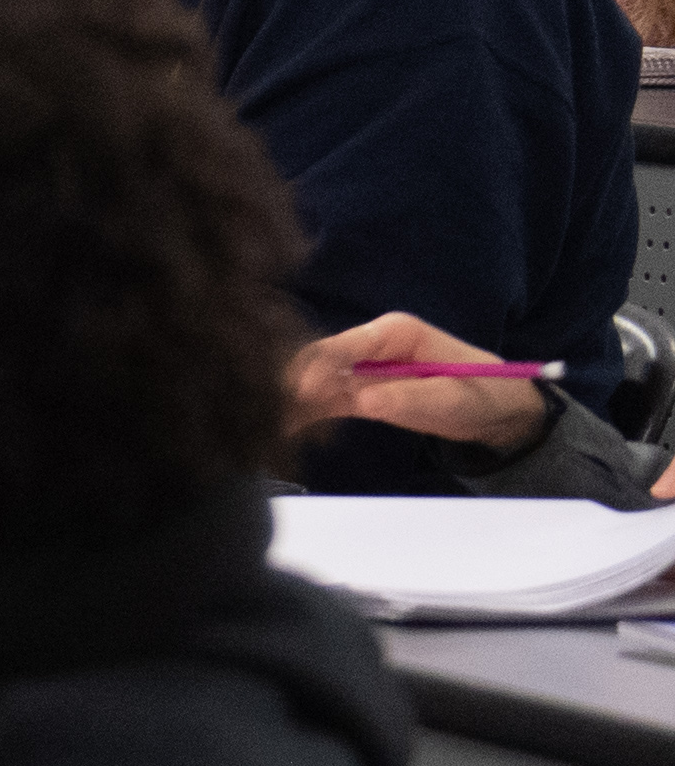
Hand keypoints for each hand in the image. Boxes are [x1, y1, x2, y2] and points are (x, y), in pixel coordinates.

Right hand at [284, 309, 550, 449]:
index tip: (301, 394)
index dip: (316, 368)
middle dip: (290, 386)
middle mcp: (368, 346)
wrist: (498, 411)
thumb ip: (408, 397)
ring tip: (267, 429)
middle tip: (268, 416)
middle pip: (317, 362)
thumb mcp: (451, 397)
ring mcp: (360, 370)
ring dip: (289, 404)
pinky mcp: (357, 393)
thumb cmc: (483, 394)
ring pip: (312, 383)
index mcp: (393, 333)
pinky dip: (302, 416)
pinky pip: (321, 402)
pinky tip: (281, 432)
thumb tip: (364, 401)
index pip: (342, 346)